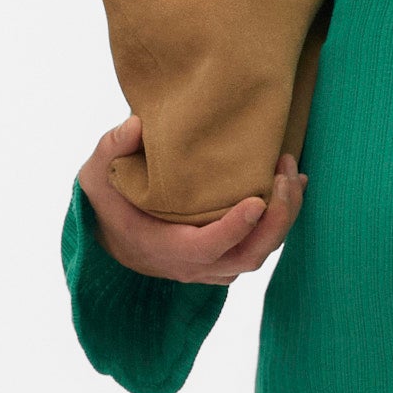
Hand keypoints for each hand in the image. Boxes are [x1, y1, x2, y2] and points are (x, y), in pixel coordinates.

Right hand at [77, 115, 303, 280]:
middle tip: (287, 176)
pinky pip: (259, 248)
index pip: (208, 246)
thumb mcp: (97, 174)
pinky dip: (280, 223)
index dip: (235, 228)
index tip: (257, 200)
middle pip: (248, 255)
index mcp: (165, 248)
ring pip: (259, 254)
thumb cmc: (107, 201)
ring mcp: (211, 268)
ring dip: (284, 218)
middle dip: (277, 219)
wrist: (109, 236)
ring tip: (294, 175)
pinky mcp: (223, 260)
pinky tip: (292, 187)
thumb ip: (111, 147)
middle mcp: (193, 266)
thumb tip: (137, 124)